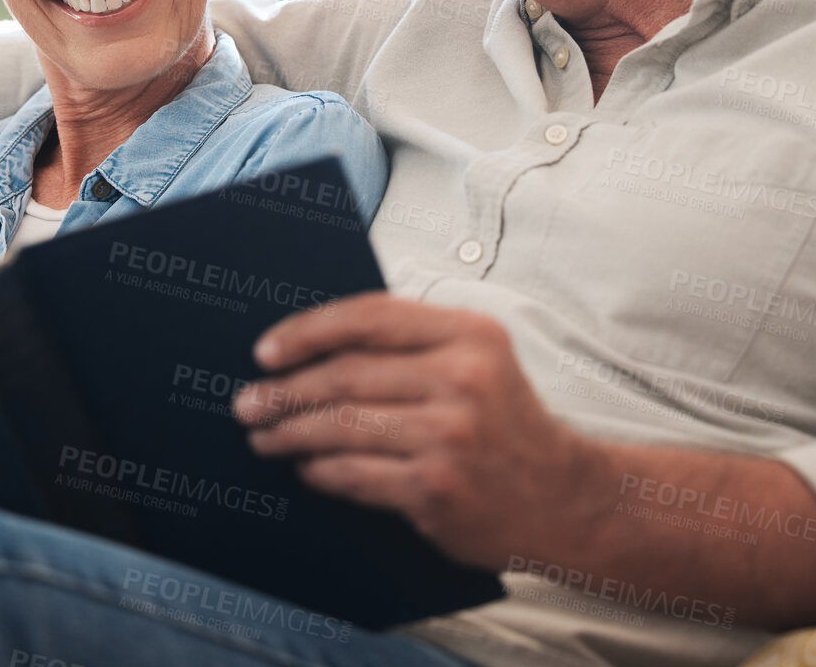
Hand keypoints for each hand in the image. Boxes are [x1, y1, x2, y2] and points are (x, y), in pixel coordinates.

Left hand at [232, 294, 580, 570]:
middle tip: (247, 402)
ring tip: (263, 437)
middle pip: (344, 375)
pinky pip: (354, 474)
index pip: (369, 317)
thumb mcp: (481, 360)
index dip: (307, 331)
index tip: (267, 350)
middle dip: (284, 390)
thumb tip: (317, 346)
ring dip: (289, 433)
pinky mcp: (436, 487)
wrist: (567, 499)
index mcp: (469, 334)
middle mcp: (461, 379)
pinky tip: (305, 469)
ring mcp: (449, 435)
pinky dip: (320, 471)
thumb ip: (415, 344)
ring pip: (341, 426)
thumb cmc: (510, 425)